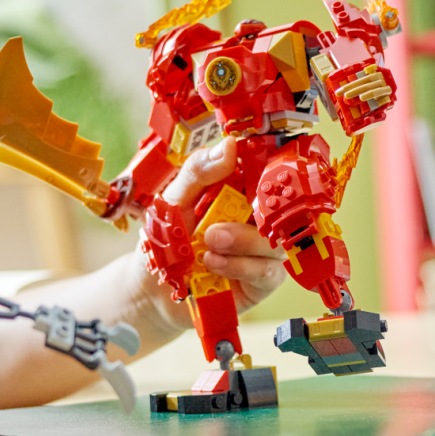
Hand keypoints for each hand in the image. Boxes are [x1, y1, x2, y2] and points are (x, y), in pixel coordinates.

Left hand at [156, 138, 287, 310]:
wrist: (152, 290)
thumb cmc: (165, 241)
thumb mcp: (173, 198)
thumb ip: (198, 172)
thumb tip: (230, 145)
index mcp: (238, 191)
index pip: (265, 171)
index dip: (270, 163)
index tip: (262, 158)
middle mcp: (255, 218)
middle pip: (282, 205)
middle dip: (263, 204)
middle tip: (235, 205)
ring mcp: (262, 250)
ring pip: (276, 239)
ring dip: (243, 239)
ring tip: (211, 242)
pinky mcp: (262, 280)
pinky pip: (269, 270)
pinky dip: (241, 266)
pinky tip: (214, 262)